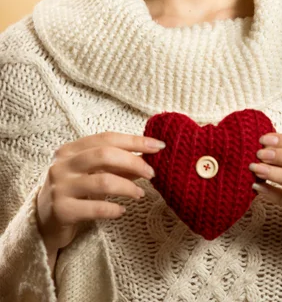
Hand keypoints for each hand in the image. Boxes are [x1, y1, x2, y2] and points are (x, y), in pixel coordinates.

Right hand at [36, 131, 165, 251]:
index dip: (134, 140)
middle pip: (104, 154)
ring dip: (127, 187)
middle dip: (133, 162)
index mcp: (70, 150)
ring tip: (140, 194)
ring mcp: (60, 187)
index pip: (107, 138)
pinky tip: (121, 211)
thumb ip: (116, 166)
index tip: (158, 146)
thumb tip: (148, 159)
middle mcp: (62, 164)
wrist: (42, 224)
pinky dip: (112, 208)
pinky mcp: (61, 210)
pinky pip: (94, 207)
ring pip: (102, 180)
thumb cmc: (73, 193)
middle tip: (152, 173)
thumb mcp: (92, 174)